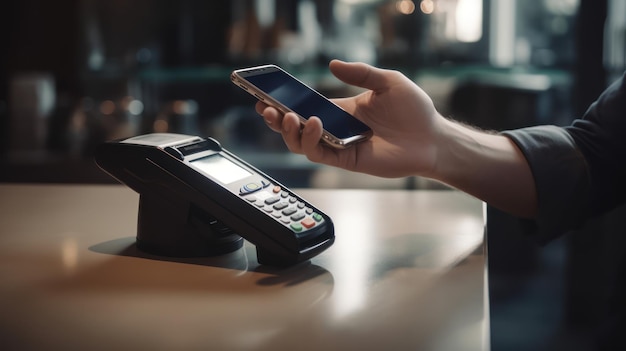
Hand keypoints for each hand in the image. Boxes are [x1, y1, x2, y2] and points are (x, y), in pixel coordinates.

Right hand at [256, 60, 445, 177]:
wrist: (432, 137)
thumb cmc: (414, 110)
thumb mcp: (388, 81)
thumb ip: (361, 73)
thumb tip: (333, 63)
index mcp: (341, 109)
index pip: (305, 106)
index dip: (285, 101)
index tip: (266, 92)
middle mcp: (336, 129)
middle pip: (296, 128)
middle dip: (277, 119)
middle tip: (265, 108)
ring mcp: (340, 145)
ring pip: (302, 144)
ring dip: (290, 131)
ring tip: (289, 117)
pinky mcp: (347, 160)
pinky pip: (320, 154)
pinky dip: (311, 140)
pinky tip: (313, 124)